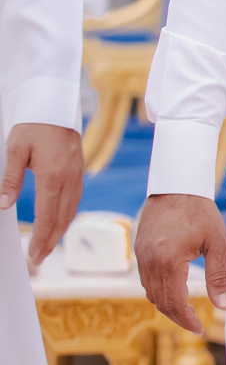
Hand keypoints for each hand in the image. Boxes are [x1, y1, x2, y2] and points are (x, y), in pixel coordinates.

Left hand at [1, 122, 84, 266]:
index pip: (48, 216)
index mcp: (53, 176)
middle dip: (51, 240)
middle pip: (62, 218)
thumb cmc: (33, 126)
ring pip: (71, 210)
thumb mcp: (15, 150)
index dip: (42, 238)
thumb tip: (3, 204)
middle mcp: (69, 179)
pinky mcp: (78, 171)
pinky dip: (68, 216)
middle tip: (39, 258)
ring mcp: (77, 175)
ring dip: (61, 230)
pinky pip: (76, 199)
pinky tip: (61, 222)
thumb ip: (10, 179)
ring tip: (49, 245)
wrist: (55, 106)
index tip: (34, 254)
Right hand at [136, 193, 225, 333]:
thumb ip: (219, 277)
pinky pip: (145, 280)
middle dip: (177, 317)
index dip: (186, 320)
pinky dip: (158, 291)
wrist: (176, 186)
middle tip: (195, 324)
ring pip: (150, 293)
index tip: (199, 329)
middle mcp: (150, 263)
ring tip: (186, 312)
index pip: (174, 303)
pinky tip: (173, 292)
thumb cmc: (201, 212)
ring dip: (167, 305)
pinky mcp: (138, 251)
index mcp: (169, 262)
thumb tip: (225, 306)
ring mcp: (141, 257)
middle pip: (160, 302)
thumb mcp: (218, 244)